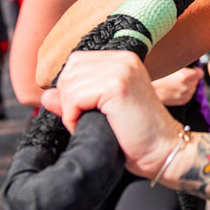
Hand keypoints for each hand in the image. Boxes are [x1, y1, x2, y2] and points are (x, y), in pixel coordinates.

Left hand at [40, 50, 179, 177]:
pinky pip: (73, 98)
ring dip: (71, 111)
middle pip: (69, 72)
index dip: (72, 90)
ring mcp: (121, 70)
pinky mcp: (117, 86)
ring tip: (92, 124)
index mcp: (122, 59)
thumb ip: (74, 99)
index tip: (88, 110)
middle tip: (88, 120)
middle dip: (69, 100)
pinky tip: (92, 126)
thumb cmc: (137, 136)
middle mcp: (123, 58)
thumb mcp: (101, 112)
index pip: (76, 63)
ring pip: (68, 85)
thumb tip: (46, 95)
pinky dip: (74, 118)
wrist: (164, 150)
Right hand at [152, 65, 203, 106]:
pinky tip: (176, 88)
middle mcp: (186, 87)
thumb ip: (182, 64)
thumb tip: (188, 62)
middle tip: (180, 75)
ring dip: (188, 85)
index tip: (193, 69)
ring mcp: (183, 95)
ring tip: (176, 82)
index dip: (196, 70)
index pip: (200, 73)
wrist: (147, 87)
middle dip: (191, 78)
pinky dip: (184, 92)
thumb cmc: (156, 75)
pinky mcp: (181, 101)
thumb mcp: (170, 64)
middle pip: (196, 81)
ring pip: (192, 88)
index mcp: (185, 77)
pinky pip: (188, 95)